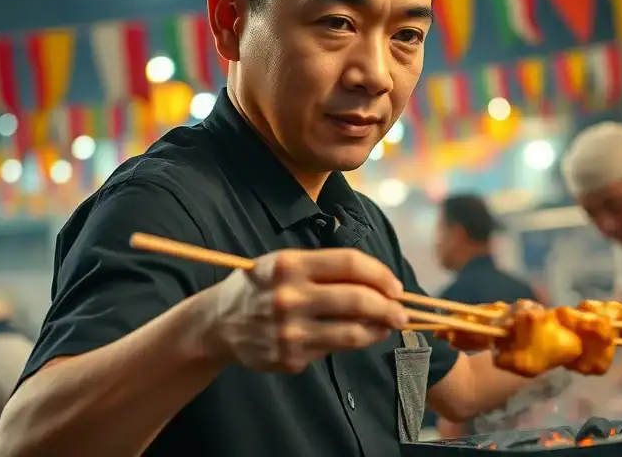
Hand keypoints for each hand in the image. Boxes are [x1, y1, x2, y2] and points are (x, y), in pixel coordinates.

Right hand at [202, 248, 408, 372]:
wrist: (219, 322)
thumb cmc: (263, 286)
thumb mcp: (286, 264)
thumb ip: (328, 270)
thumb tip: (381, 286)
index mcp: (290, 265)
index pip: (350, 264)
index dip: (381, 275)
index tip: (395, 287)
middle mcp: (289, 297)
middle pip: (358, 299)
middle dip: (389, 307)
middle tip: (401, 313)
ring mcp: (289, 330)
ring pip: (352, 332)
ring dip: (378, 330)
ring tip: (386, 327)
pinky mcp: (289, 357)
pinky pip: (332, 350)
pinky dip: (348, 343)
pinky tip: (350, 337)